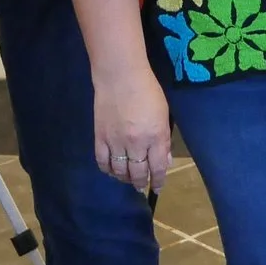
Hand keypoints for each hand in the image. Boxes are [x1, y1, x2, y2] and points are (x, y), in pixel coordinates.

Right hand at [94, 69, 172, 195]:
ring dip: (125, 179)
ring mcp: (116, 142)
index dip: (159, 180)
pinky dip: (108, 170)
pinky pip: (103, 162)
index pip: (158, 167)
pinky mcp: (100, 138)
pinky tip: (112, 170)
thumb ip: (164, 139)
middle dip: (141, 183)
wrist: (119, 77)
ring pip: (120, 171)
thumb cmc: (147, 91)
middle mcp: (136, 144)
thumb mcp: (164, 114)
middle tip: (142, 186)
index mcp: (155, 137)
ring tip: (128, 179)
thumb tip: (165, 160)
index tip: (158, 187)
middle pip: (138, 173)